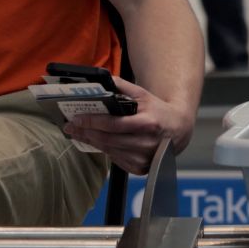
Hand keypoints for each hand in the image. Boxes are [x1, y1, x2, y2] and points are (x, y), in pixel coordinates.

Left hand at [64, 75, 195, 174]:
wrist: (178, 130)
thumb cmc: (158, 111)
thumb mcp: (144, 95)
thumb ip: (123, 87)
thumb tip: (103, 79)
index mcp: (148, 123)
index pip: (113, 124)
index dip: (93, 122)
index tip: (76, 118)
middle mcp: (146, 143)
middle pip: (107, 139)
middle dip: (85, 132)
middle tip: (70, 127)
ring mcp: (143, 158)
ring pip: (109, 150)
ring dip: (91, 142)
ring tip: (78, 133)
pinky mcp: (140, 168)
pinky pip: (116, 159)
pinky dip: (104, 150)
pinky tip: (96, 142)